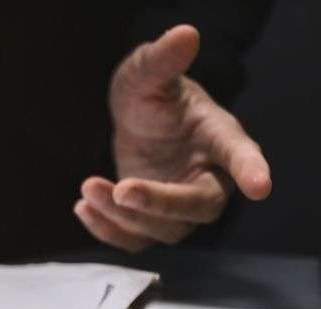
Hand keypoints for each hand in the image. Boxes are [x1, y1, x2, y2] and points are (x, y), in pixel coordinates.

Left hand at [75, 25, 271, 251]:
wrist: (138, 120)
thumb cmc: (153, 97)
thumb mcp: (149, 74)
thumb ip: (162, 60)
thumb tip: (183, 33)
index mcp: (220, 137)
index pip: (241, 154)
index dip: (250, 169)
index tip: (260, 186)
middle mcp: (208, 176)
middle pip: (199, 206)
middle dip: (160, 202)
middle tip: (123, 189)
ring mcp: (181, 205)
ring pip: (164, 229)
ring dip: (123, 216)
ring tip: (88, 187)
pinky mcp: (152, 221)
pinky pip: (136, 241)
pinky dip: (108, 231)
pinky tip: (82, 207)